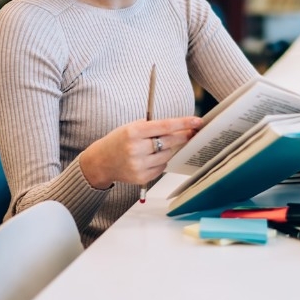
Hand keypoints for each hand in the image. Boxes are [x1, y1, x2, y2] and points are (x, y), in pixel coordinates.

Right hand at [80, 116, 202, 189]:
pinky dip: (160, 161)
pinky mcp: (141, 177)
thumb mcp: (131, 127)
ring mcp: (138, 165)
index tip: (197, 121)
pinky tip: (150, 158)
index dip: (184, 123)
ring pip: (167, 155)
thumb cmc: (118, 141)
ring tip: (155, 147)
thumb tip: (181, 128)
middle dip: (183, 136)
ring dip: (168, 150)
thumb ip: (153, 127)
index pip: (165, 126)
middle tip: (191, 133)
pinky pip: (161, 167)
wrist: (101, 162)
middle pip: (170, 141)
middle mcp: (136, 148)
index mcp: (134, 132)